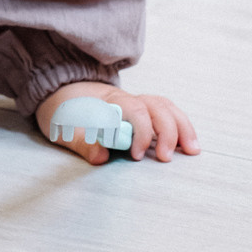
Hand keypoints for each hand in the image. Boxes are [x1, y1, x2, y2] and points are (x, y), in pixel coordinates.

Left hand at [36, 80, 199, 165]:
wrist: (60, 93)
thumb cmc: (63, 110)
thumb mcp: (62, 127)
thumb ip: (81, 142)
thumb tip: (100, 157)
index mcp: (108, 101)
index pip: (134, 110)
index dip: (141, 132)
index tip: (137, 155)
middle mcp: (125, 99)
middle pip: (157, 106)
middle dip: (168, 131)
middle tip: (166, 158)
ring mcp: (134, 104)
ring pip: (165, 108)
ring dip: (181, 127)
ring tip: (192, 150)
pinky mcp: (140, 112)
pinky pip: (165, 112)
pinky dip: (179, 125)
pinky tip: (187, 142)